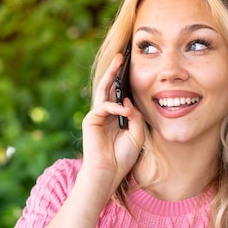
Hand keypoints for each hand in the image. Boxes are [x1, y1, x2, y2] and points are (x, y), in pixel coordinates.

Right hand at [80, 53, 144, 191]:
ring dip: (111, 75)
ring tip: (118, 61)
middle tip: (122, 54)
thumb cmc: (123, 157)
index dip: (126, 81)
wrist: (109, 172)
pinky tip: (125, 110)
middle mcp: (107, 113)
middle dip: (115, 70)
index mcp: (117, 116)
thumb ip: (135, 117)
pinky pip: (103, 107)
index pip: (121, 94)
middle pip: (110, 87)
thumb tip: (129, 101)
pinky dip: (115, 107)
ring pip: (103, 90)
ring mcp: (98, 116)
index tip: (133, 65)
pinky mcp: (91, 120)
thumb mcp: (137, 135)